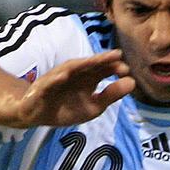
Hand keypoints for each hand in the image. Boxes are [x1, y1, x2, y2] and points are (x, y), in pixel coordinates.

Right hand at [14, 50, 135, 128]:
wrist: (37, 113)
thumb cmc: (67, 107)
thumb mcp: (93, 106)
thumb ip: (111, 95)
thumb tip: (132, 82)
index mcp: (87, 78)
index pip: (102, 69)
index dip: (113, 68)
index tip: (126, 69)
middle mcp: (74, 74)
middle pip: (89, 65)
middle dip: (101, 61)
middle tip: (116, 56)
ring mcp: (58, 79)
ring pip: (70, 69)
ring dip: (82, 64)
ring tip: (94, 61)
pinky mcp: (43, 88)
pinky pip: (49, 83)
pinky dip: (56, 79)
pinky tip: (63, 76)